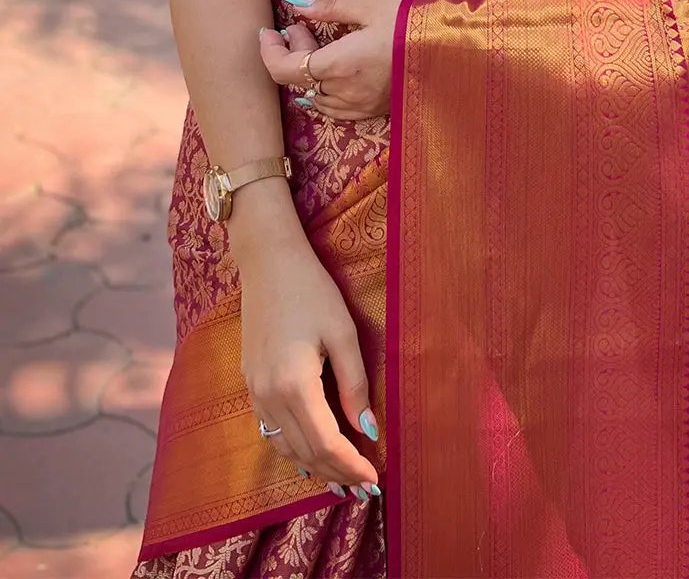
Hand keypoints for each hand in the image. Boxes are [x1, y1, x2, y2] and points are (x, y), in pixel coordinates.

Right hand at [240, 242, 380, 496]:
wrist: (268, 262)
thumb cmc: (312, 290)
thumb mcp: (343, 332)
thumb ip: (355, 384)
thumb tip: (368, 429)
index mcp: (294, 385)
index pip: (326, 444)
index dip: (352, 466)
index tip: (376, 478)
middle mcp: (268, 396)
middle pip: (305, 453)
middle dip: (337, 474)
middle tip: (366, 487)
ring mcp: (254, 391)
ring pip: (285, 447)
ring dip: (315, 466)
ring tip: (344, 477)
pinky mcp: (250, 383)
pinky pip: (271, 430)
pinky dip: (294, 448)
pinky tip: (312, 452)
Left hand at [259, 0, 405, 121]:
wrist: (453, 52)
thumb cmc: (411, 23)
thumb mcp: (370, 6)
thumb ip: (329, 7)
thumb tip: (295, 1)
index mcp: (336, 64)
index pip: (282, 70)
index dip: (269, 52)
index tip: (269, 33)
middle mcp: (342, 92)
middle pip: (297, 81)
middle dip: (293, 52)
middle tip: (303, 27)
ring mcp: (359, 106)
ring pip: (315, 96)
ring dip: (309, 72)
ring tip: (323, 45)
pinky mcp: (374, 111)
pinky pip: (336, 108)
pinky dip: (325, 90)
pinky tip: (335, 72)